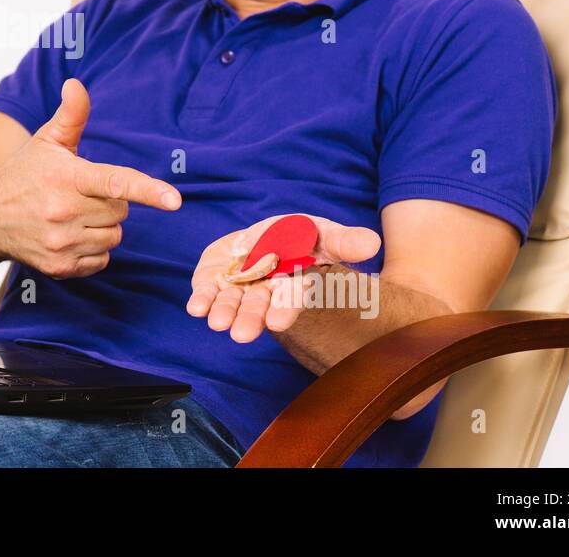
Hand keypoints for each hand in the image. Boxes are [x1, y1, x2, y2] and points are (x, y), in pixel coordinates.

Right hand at [0, 78, 181, 278]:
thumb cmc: (24, 173)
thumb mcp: (46, 141)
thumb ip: (70, 115)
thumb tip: (76, 84)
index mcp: (66, 177)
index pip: (115, 182)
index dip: (148, 190)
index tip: (175, 200)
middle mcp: (63, 211)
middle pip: (120, 210)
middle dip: (108, 201)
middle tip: (80, 194)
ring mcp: (61, 242)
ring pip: (114, 235)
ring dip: (103, 226)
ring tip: (73, 215)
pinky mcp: (60, 267)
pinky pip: (102, 259)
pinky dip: (93, 249)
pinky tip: (69, 235)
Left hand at [186, 214, 380, 342]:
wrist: (264, 238)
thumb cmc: (297, 238)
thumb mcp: (320, 233)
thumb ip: (342, 241)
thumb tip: (373, 243)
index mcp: (292, 284)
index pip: (291, 299)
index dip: (284, 310)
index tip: (277, 322)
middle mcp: (264, 292)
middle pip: (258, 307)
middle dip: (250, 319)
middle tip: (241, 334)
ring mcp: (238, 289)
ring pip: (231, 303)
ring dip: (224, 313)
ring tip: (217, 324)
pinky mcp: (214, 280)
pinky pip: (207, 291)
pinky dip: (201, 299)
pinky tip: (195, 308)